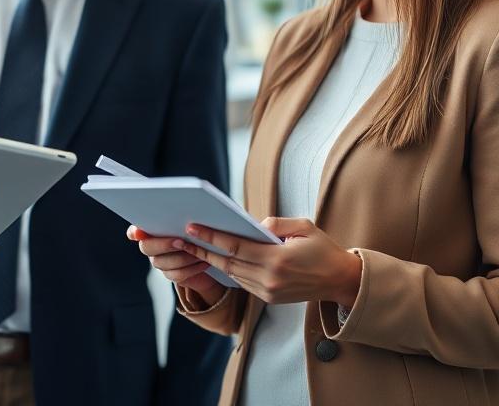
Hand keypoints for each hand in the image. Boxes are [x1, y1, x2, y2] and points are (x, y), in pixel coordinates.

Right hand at [127, 225, 226, 306]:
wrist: (208, 255)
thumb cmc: (197, 233)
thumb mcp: (190, 223)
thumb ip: (179, 219)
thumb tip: (179, 213)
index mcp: (151, 230)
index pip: (134, 231)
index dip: (134, 232)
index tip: (139, 232)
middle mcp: (151, 246)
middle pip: (147, 248)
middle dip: (164, 244)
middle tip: (181, 241)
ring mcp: (159, 261)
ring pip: (163, 263)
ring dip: (183, 257)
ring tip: (198, 251)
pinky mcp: (170, 274)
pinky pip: (177, 274)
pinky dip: (192, 268)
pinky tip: (203, 261)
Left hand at [177, 218, 361, 305]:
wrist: (341, 281)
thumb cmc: (323, 250)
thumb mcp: (303, 227)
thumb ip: (275, 224)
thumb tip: (252, 224)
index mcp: (277, 260)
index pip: (234, 246)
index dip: (210, 236)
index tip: (191, 227)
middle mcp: (269, 279)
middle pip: (226, 262)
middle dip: (202, 249)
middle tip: (180, 238)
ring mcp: (267, 291)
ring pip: (231, 273)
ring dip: (211, 260)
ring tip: (192, 246)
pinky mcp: (268, 298)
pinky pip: (241, 281)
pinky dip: (227, 270)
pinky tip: (215, 258)